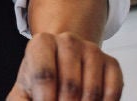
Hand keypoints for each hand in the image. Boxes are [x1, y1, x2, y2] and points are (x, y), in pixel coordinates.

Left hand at [6, 32, 122, 100]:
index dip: (45, 99)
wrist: (61, 65)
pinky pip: (112, 91)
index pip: (45, 76)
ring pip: (91, 91)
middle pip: (70, 86)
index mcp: (42, 43)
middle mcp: (68, 41)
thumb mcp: (23, 92)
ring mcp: (92, 50)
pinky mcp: (112, 62)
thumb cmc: (39, 83)